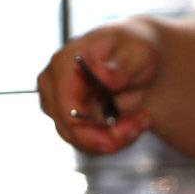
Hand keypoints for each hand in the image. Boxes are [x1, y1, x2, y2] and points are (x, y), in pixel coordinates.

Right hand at [36, 21, 158, 155]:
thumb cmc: (133, 50)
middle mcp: (51, 85)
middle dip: (112, 136)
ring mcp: (54, 105)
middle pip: (72, 130)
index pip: (67, 109)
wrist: (131, 58)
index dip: (96, 128)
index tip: (134, 125)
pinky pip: (86, 143)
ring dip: (115, 137)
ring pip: (81, 141)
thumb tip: (99, 72)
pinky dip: (111, 138)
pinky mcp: (63, 121)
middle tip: (142, 122)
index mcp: (63, 63)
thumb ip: (120, 68)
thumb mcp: (138, 55)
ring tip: (140, 119)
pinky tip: (129, 122)